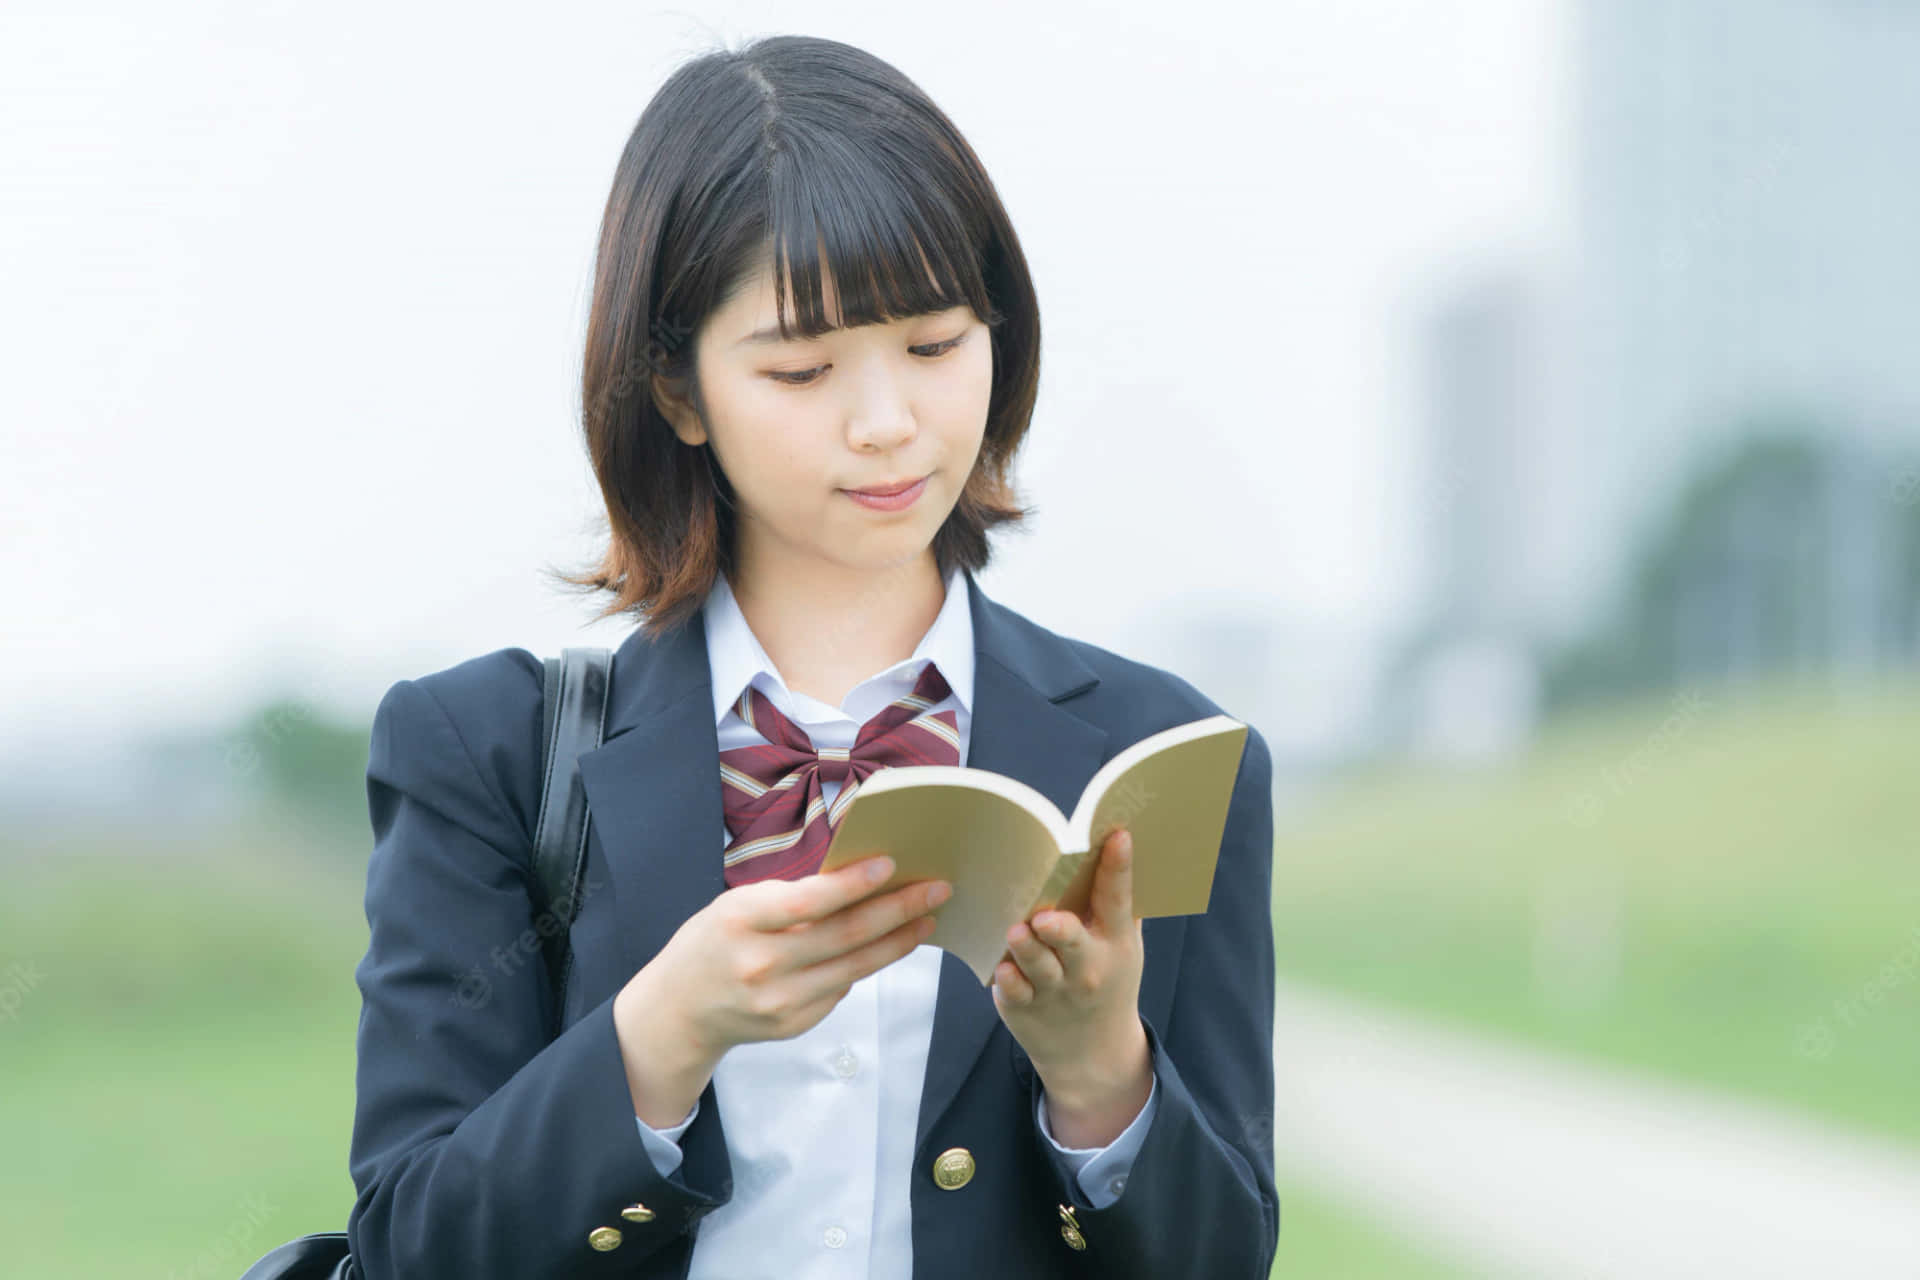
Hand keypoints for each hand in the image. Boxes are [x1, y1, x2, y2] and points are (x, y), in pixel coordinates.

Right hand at [614, 855, 948, 1125]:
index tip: (891, 864)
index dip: (852, 884)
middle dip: (898, 909)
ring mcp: (779, 1001)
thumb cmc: (715, 941)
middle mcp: (761, 965)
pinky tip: (888, 945)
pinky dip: (867, 964)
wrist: (681, 1009)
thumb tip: (860, 881)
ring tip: (926, 917)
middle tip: (936, 888)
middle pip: (844, 936)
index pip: (808, 902)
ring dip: (898, 940)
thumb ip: (791, 898)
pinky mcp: (794, 1024)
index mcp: (741, 921)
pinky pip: (842, 989)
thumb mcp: (738, 905)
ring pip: (855, 966)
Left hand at [991, 828, 1146, 1107]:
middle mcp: (1086, 967)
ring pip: (1037, 965)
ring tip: (1017, 932)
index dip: (1117, 867)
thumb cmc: (1106, 977)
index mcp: (1114, 942)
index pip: (1117, 900)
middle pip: (1072, 941)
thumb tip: (1112, 840)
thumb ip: (1116, 905)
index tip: (1116, 837)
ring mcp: (1054, 989)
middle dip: (1060, 929)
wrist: (1094, 1051)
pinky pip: (1012, 990)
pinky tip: (1002, 968)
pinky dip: (1006, 978)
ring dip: (1026, 948)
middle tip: (1045, 917)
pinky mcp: (1023, 1006)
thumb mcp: (1123, 948)